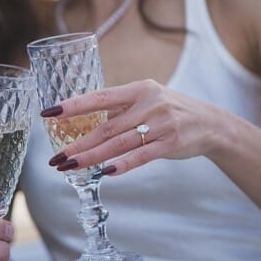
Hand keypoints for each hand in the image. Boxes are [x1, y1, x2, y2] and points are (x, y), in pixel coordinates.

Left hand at [42, 79, 227, 175]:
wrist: (212, 123)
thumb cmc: (170, 110)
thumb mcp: (147, 99)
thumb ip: (119, 108)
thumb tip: (85, 121)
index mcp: (139, 89)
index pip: (99, 96)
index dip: (73, 105)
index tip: (48, 113)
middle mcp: (149, 104)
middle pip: (105, 127)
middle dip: (77, 144)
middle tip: (55, 158)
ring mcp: (162, 124)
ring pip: (119, 143)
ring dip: (92, 157)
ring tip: (70, 167)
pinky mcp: (172, 143)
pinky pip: (143, 155)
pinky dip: (124, 164)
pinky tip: (106, 172)